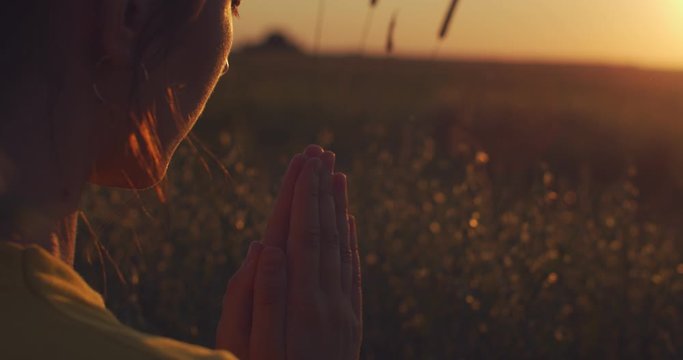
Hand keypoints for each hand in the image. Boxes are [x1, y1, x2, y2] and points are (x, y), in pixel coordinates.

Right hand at [216, 145, 362, 359]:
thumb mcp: (247, 347)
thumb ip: (255, 296)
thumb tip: (262, 245)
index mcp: (299, 299)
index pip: (300, 233)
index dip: (301, 195)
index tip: (303, 160)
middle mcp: (326, 297)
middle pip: (324, 231)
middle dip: (319, 189)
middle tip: (320, 150)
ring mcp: (343, 308)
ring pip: (341, 245)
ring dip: (338, 207)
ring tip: (336, 173)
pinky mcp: (349, 318)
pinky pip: (352, 269)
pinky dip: (349, 240)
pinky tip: (347, 221)